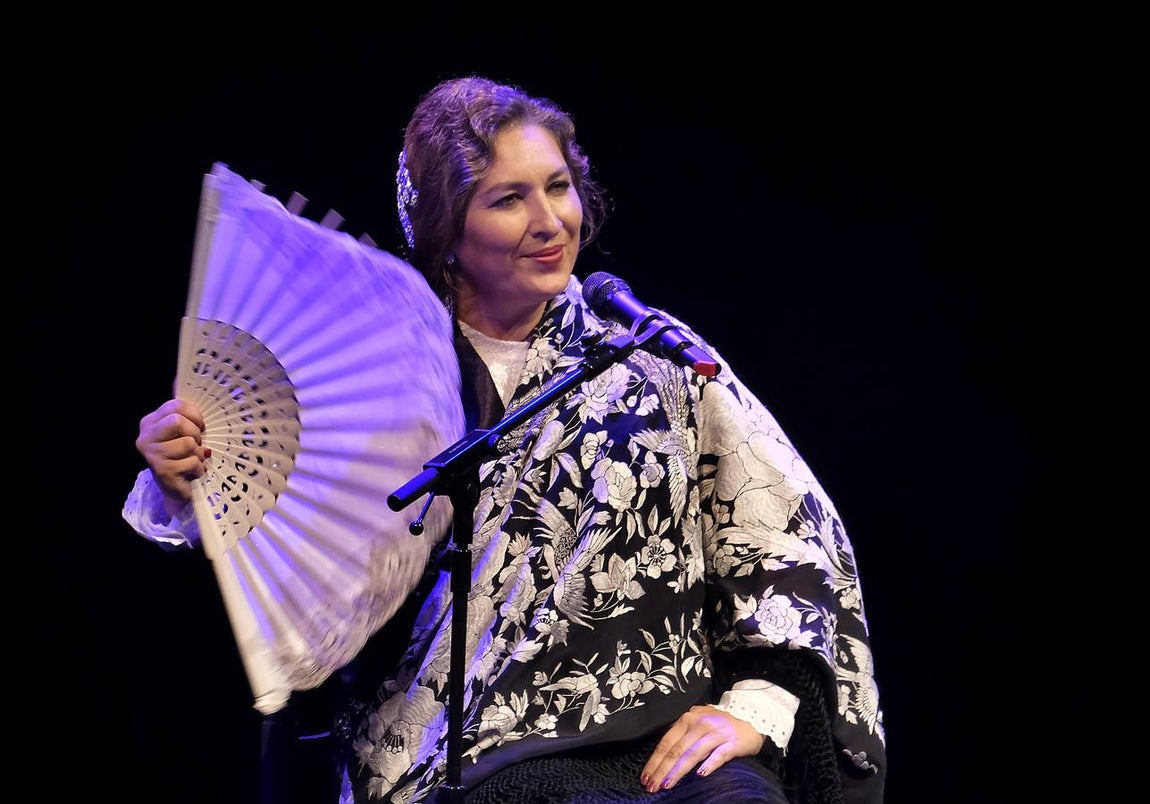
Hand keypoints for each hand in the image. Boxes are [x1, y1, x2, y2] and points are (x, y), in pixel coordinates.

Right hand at [135, 396, 208, 516]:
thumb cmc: (184, 457)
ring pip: (188, 443)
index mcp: (150, 422)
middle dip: (195, 434)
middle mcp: (145, 436)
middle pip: (178, 421)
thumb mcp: (184, 432)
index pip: (176, 405)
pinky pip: (192, 462)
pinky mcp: (161, 470)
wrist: (178, 489)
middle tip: (195, 445)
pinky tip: (190, 473)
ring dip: (197, 454)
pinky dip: (198, 468)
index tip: (199, 427)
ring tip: (192, 461)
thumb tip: (185, 383)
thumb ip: (184, 414)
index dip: (195, 415)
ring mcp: (151, 453)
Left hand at [640, 705, 764, 792]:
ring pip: (693, 754)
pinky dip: (709, 764)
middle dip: (662, 769)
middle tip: (652, 786)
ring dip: (678, 770)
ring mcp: (716, 733)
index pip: (666, 742)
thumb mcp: (696, 723)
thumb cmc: (718, 724)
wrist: (749, 719)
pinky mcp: (732, 742)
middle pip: (676, 750)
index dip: (655, 760)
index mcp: (687, 719)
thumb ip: (681, 735)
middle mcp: (700, 724)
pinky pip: (719, 755)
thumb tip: (661, 756)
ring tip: (667, 784)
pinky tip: (700, 775)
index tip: (645, 777)